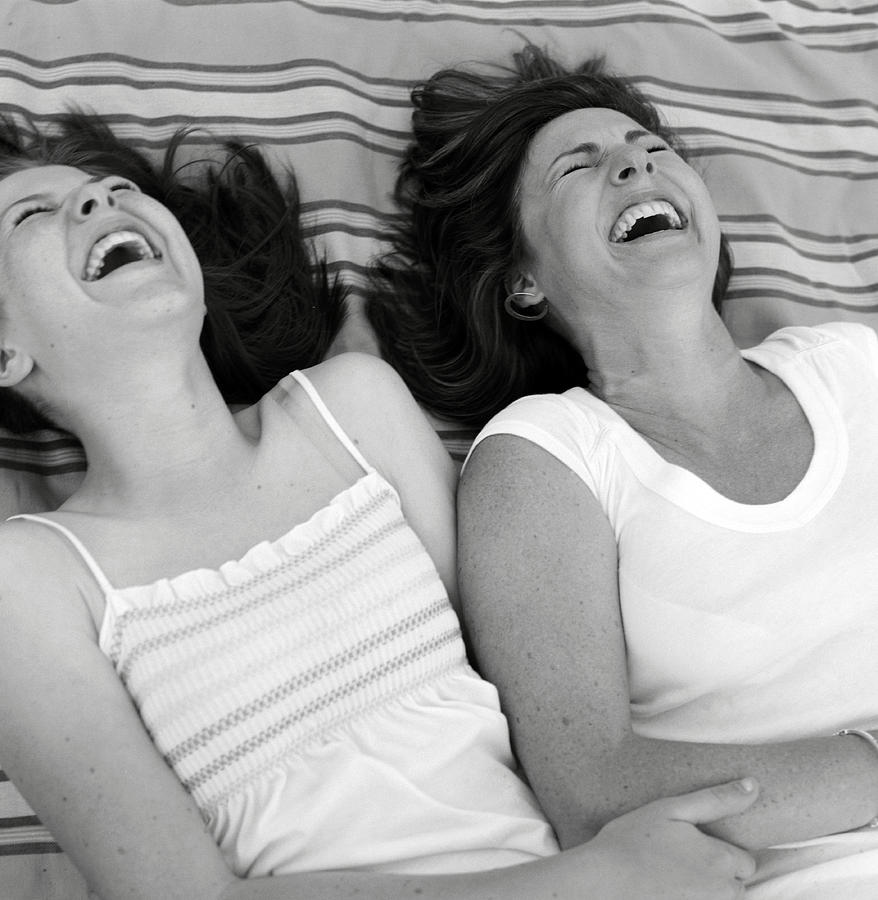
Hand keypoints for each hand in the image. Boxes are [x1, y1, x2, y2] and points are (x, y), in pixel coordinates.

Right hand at [587, 779, 758, 898]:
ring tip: (672, 876)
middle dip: (718, 875)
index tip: (697, 845)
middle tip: (681, 859)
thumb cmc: (633, 840)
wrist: (601, 882)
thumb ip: (716, 799)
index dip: (724, 851)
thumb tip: (753, 785)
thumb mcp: (671, 809)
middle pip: (736, 886)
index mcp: (722, 860)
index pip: (746, 861)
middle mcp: (722, 893)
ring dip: (705, 890)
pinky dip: (688, 899)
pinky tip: (666, 890)